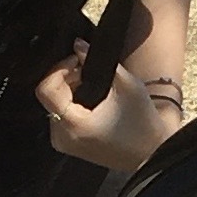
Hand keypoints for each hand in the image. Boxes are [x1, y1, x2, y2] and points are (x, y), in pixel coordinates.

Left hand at [33, 52, 184, 172]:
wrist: (151, 152)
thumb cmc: (142, 122)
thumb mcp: (126, 85)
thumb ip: (98, 61)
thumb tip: (78, 44)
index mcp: (75, 125)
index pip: (46, 89)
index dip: (59, 69)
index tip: (76, 61)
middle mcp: (63, 137)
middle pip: (48, 95)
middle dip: (64, 76)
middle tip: (85, 68)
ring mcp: (63, 143)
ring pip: (52, 104)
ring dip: (67, 88)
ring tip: (89, 82)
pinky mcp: (66, 145)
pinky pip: (58, 115)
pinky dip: (69, 101)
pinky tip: (88, 97)